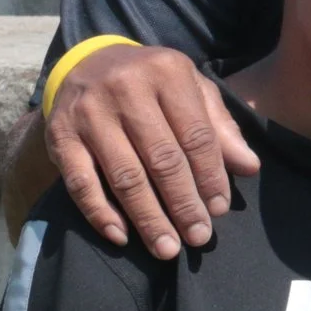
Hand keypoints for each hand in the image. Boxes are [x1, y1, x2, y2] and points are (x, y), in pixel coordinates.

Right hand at [45, 44, 258, 259]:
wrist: (88, 62)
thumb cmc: (152, 83)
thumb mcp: (192, 90)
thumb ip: (220, 127)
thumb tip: (250, 168)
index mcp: (168, 73)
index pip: (196, 135)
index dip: (210, 176)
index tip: (219, 210)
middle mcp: (126, 89)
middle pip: (162, 159)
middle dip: (183, 204)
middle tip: (198, 237)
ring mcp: (89, 113)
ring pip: (124, 175)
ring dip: (148, 217)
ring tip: (166, 248)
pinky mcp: (60, 136)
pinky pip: (81, 183)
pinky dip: (100, 214)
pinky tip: (121, 237)